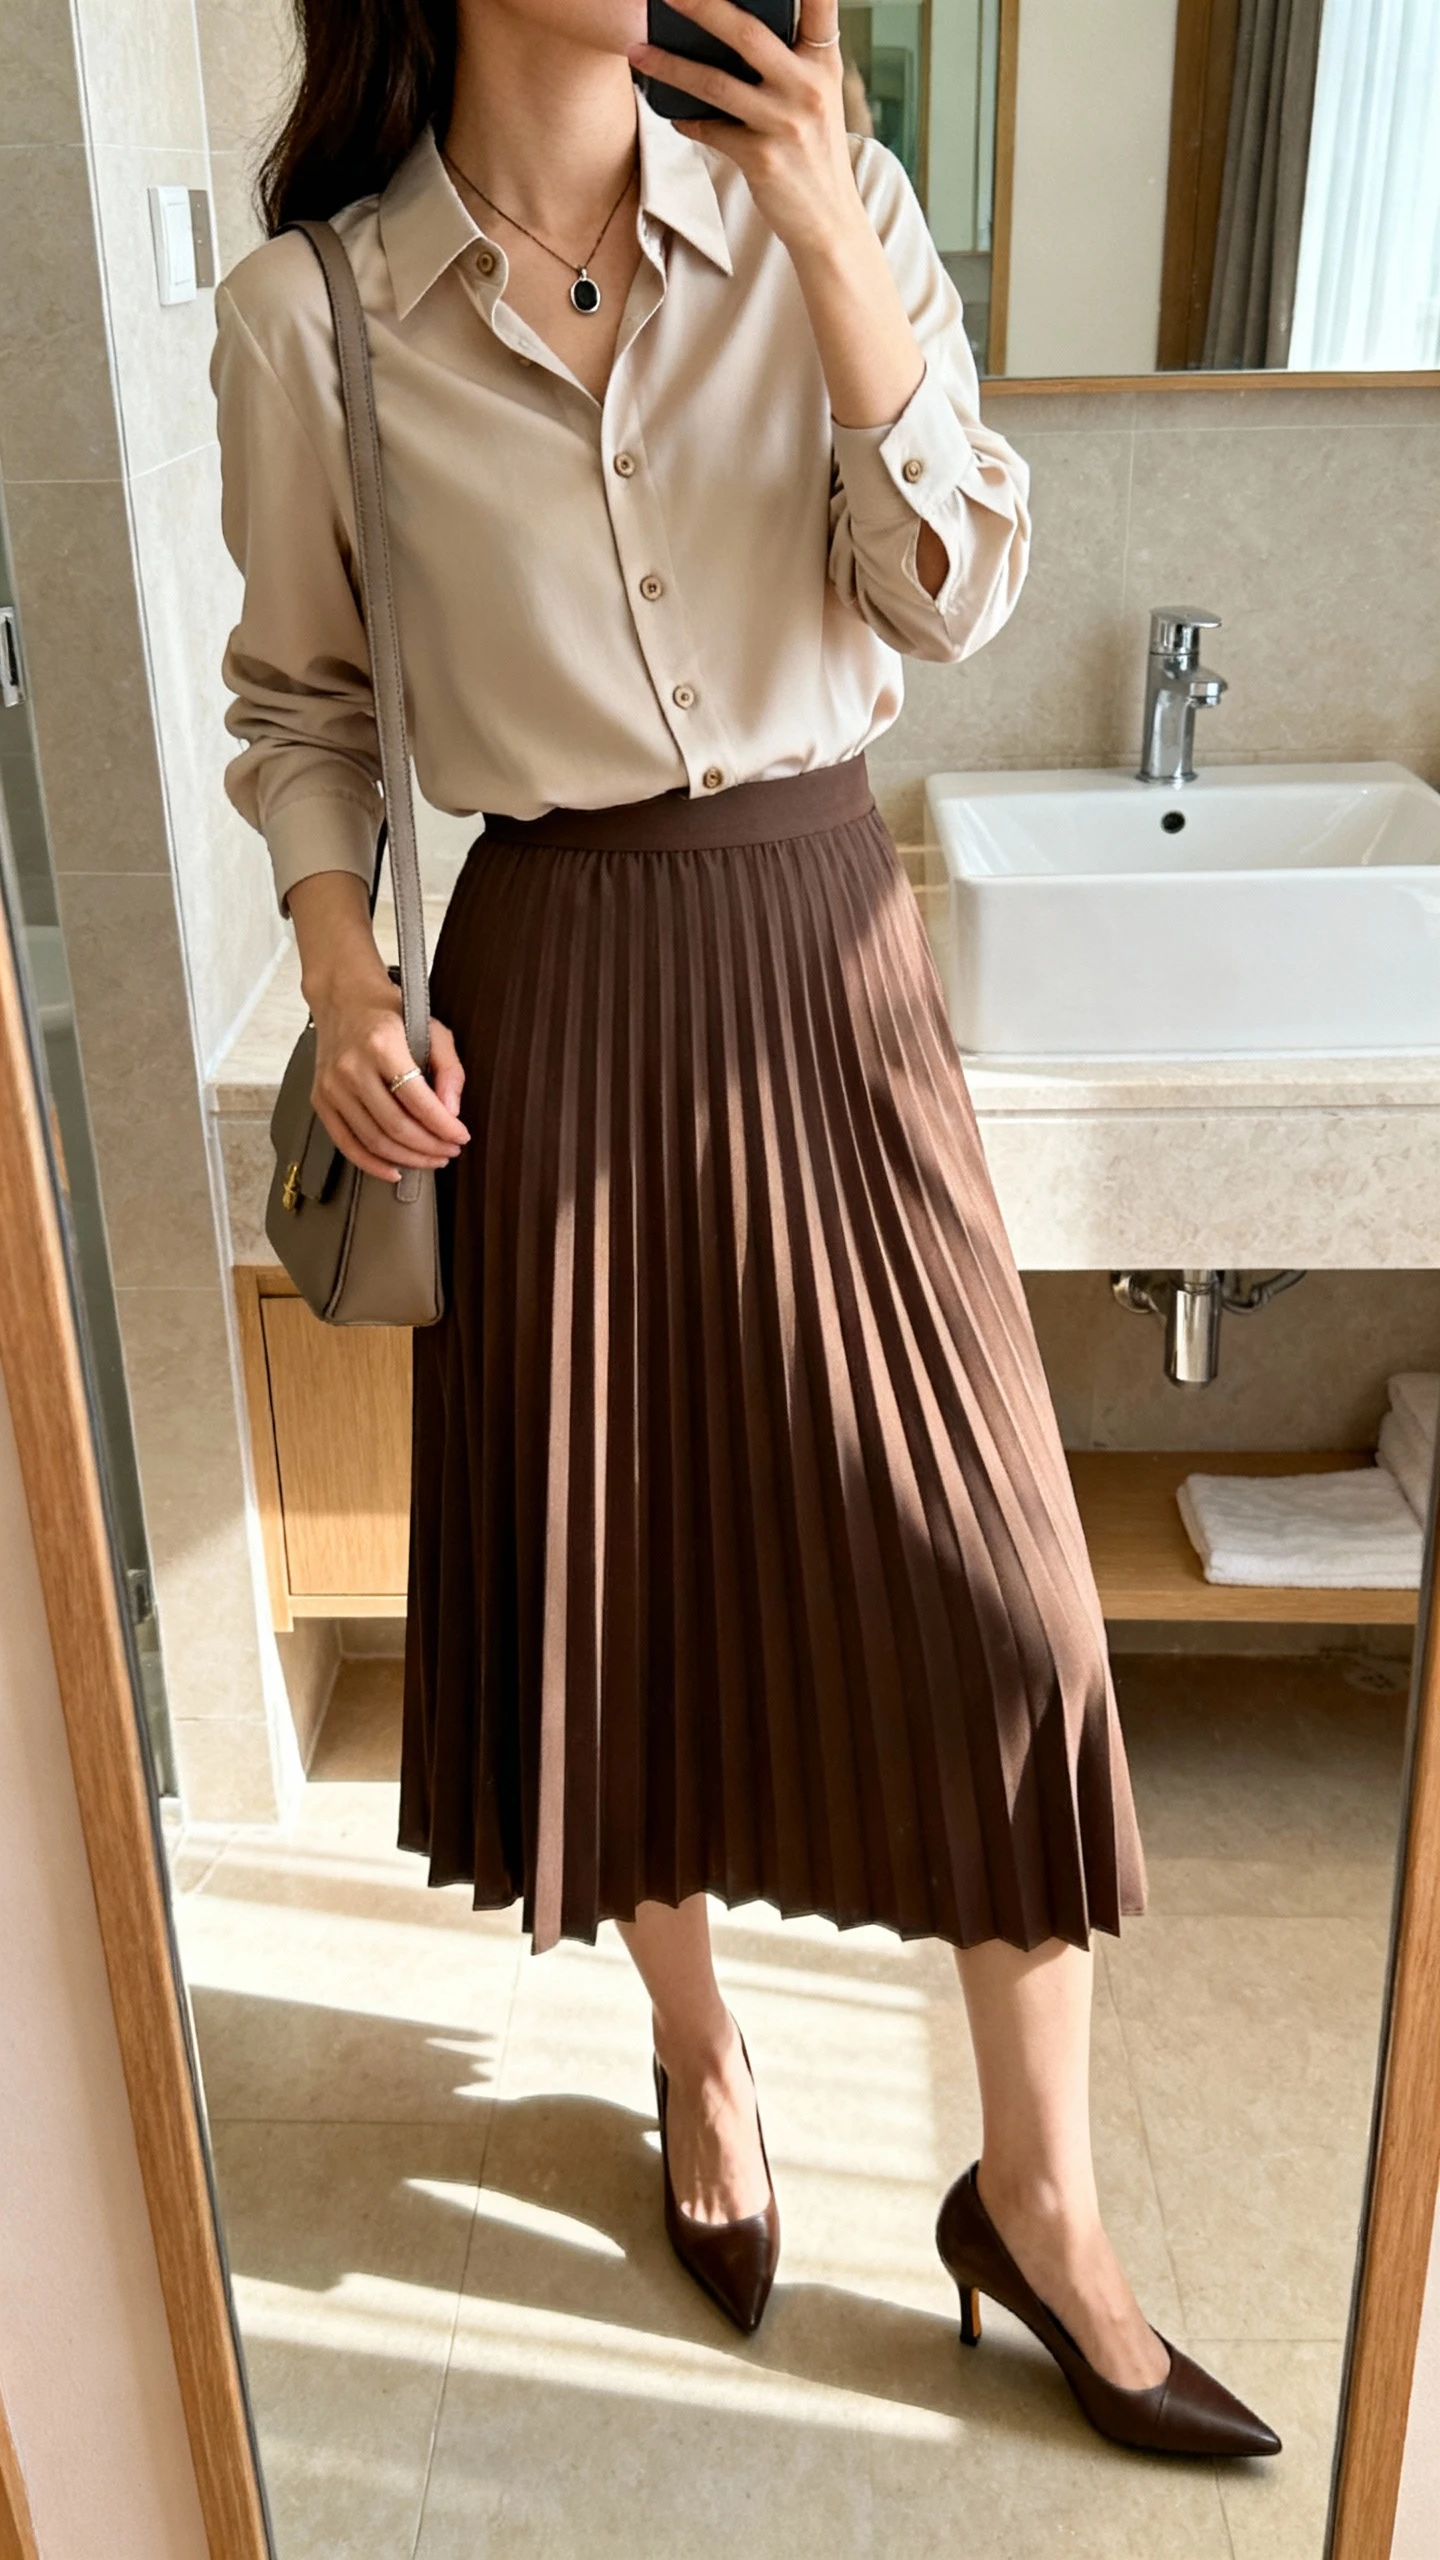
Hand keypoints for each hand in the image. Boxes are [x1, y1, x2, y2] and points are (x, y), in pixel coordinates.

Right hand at [310, 975, 468, 1183]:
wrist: (343, 999)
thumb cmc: (391, 1014)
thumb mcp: (432, 1029)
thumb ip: (449, 1069)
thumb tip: (452, 1112)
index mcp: (381, 1045)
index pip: (418, 1100)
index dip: (443, 1126)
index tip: (461, 1137)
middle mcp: (351, 1067)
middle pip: (395, 1126)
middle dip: (429, 1147)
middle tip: (449, 1152)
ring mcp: (331, 1086)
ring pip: (373, 1139)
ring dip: (408, 1158)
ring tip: (431, 1159)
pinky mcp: (320, 1100)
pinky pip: (346, 1143)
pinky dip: (371, 1164)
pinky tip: (395, 1170)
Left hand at [628, 0, 862, 259]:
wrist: (828, 220)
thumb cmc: (815, 151)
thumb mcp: (818, 95)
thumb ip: (792, 59)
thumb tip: (733, 28)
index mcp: (824, 63)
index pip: (821, 4)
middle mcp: (807, 87)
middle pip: (747, 32)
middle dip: (701, 7)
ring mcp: (784, 123)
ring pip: (715, 83)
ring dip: (670, 66)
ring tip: (638, 52)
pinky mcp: (762, 159)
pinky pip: (710, 130)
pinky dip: (686, 121)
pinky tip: (673, 114)